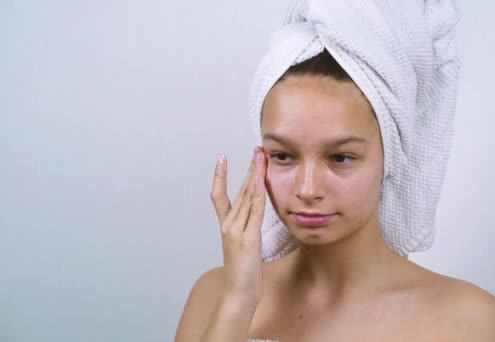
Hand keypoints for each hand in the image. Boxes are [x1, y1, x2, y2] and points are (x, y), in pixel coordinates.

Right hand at [210, 146, 266, 303]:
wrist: (238, 293)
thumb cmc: (242, 274)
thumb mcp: (243, 248)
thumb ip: (245, 231)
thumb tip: (253, 220)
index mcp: (226, 227)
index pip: (219, 196)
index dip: (219, 176)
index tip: (221, 158)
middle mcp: (228, 225)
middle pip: (239, 190)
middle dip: (249, 169)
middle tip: (256, 150)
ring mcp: (237, 230)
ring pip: (248, 196)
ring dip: (256, 175)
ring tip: (260, 157)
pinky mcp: (248, 237)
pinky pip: (255, 210)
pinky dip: (259, 194)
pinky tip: (262, 180)